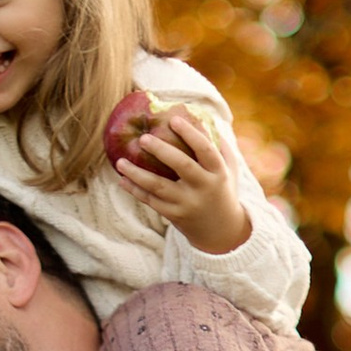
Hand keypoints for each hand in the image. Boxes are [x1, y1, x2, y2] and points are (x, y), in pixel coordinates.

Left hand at [115, 103, 249, 257]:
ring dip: (137, 174)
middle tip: (143, 138)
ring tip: (120, 161)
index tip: (174, 119)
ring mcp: (187, 203)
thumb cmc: (222, 192)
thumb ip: (221, 147)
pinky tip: (122, 180)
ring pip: (159, 186)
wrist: (221, 232)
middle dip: (161, 150)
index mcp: (218, 173)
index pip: (205, 149)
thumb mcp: (230, 170)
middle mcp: (203, 187)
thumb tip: (203, 118)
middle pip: (181, 165)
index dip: (191, 133)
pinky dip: (136, 190)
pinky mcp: (174, 215)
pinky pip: (151, 201)